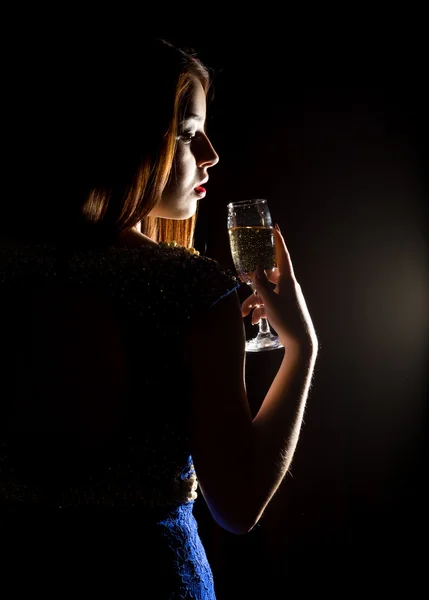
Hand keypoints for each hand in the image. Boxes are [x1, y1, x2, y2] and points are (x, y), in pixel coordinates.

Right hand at [241, 226, 316, 348]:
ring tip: (244, 314)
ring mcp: (286, 297)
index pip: (282, 255)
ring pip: (265, 293)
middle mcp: (287, 286)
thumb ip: (261, 284)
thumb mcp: (270, 301)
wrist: (300, 342)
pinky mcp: (284, 307)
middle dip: (253, 284)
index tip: (275, 227)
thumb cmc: (288, 319)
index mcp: (287, 280)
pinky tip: (255, 321)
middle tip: (242, 279)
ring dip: (254, 302)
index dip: (278, 241)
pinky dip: (260, 310)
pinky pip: (268, 303)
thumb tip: (256, 267)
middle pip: (267, 277)